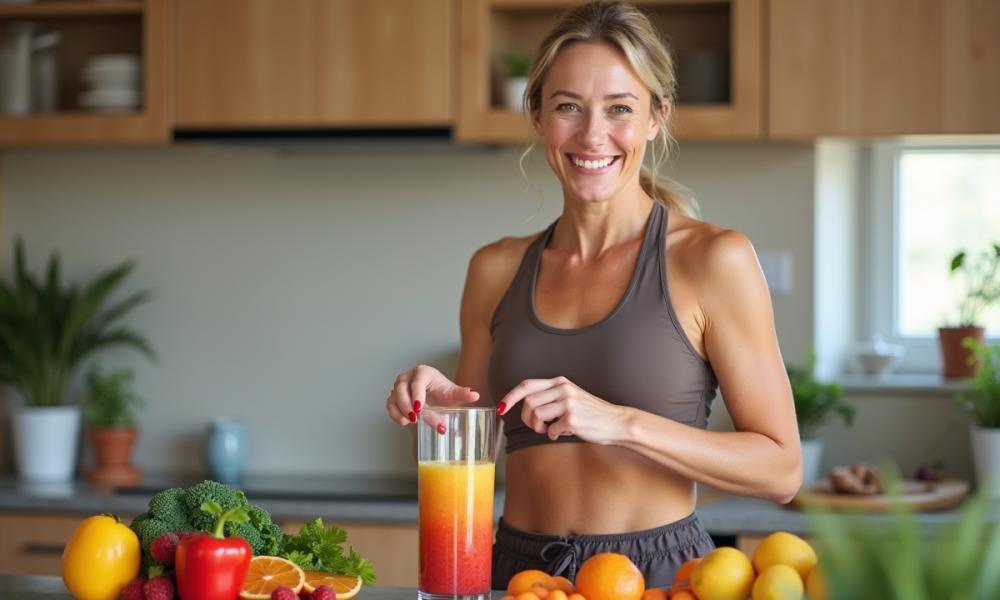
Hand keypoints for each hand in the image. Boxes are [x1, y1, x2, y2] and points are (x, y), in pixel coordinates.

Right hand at [386, 364, 479, 427]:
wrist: (435, 396)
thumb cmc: (442, 392)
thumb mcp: (452, 393)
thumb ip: (462, 393)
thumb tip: (475, 395)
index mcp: (422, 372)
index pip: (417, 383)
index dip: (417, 395)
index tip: (419, 408)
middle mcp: (408, 377)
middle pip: (401, 389)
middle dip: (407, 404)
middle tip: (415, 417)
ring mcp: (399, 387)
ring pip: (393, 397)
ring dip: (400, 410)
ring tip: (412, 421)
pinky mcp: (394, 398)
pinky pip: (390, 406)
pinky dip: (395, 414)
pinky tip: (404, 422)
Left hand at [498, 376, 628, 444]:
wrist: (617, 422)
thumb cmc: (590, 412)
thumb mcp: (570, 396)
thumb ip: (550, 397)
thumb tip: (525, 407)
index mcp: (560, 382)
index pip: (526, 385)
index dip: (509, 397)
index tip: (500, 408)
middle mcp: (563, 389)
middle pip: (528, 403)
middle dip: (526, 419)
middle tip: (537, 426)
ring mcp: (568, 403)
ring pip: (536, 416)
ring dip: (538, 428)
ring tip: (549, 430)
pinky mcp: (573, 419)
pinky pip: (551, 430)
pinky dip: (553, 435)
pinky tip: (562, 433)